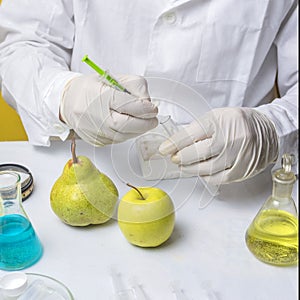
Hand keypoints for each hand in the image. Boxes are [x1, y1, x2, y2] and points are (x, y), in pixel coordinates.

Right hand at [60, 74, 157, 145]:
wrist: (68, 102)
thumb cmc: (91, 89)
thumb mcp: (113, 78)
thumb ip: (135, 87)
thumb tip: (148, 103)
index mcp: (99, 96)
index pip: (128, 105)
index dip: (145, 109)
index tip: (153, 108)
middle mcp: (95, 116)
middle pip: (127, 125)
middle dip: (145, 123)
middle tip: (153, 119)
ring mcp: (95, 131)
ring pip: (125, 135)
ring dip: (138, 130)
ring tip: (142, 121)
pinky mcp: (97, 141)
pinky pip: (118, 140)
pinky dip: (127, 134)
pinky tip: (128, 126)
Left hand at [159, 107, 277, 183]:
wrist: (266, 129)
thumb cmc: (237, 122)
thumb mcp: (215, 117)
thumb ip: (196, 130)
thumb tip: (175, 144)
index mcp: (221, 121)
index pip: (191, 134)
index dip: (174, 143)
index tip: (164, 149)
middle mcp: (231, 138)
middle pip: (197, 153)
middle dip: (181, 158)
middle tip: (174, 158)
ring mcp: (238, 156)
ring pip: (206, 169)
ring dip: (190, 169)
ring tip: (184, 165)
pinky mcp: (242, 170)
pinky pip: (218, 178)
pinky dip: (206, 176)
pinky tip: (200, 171)